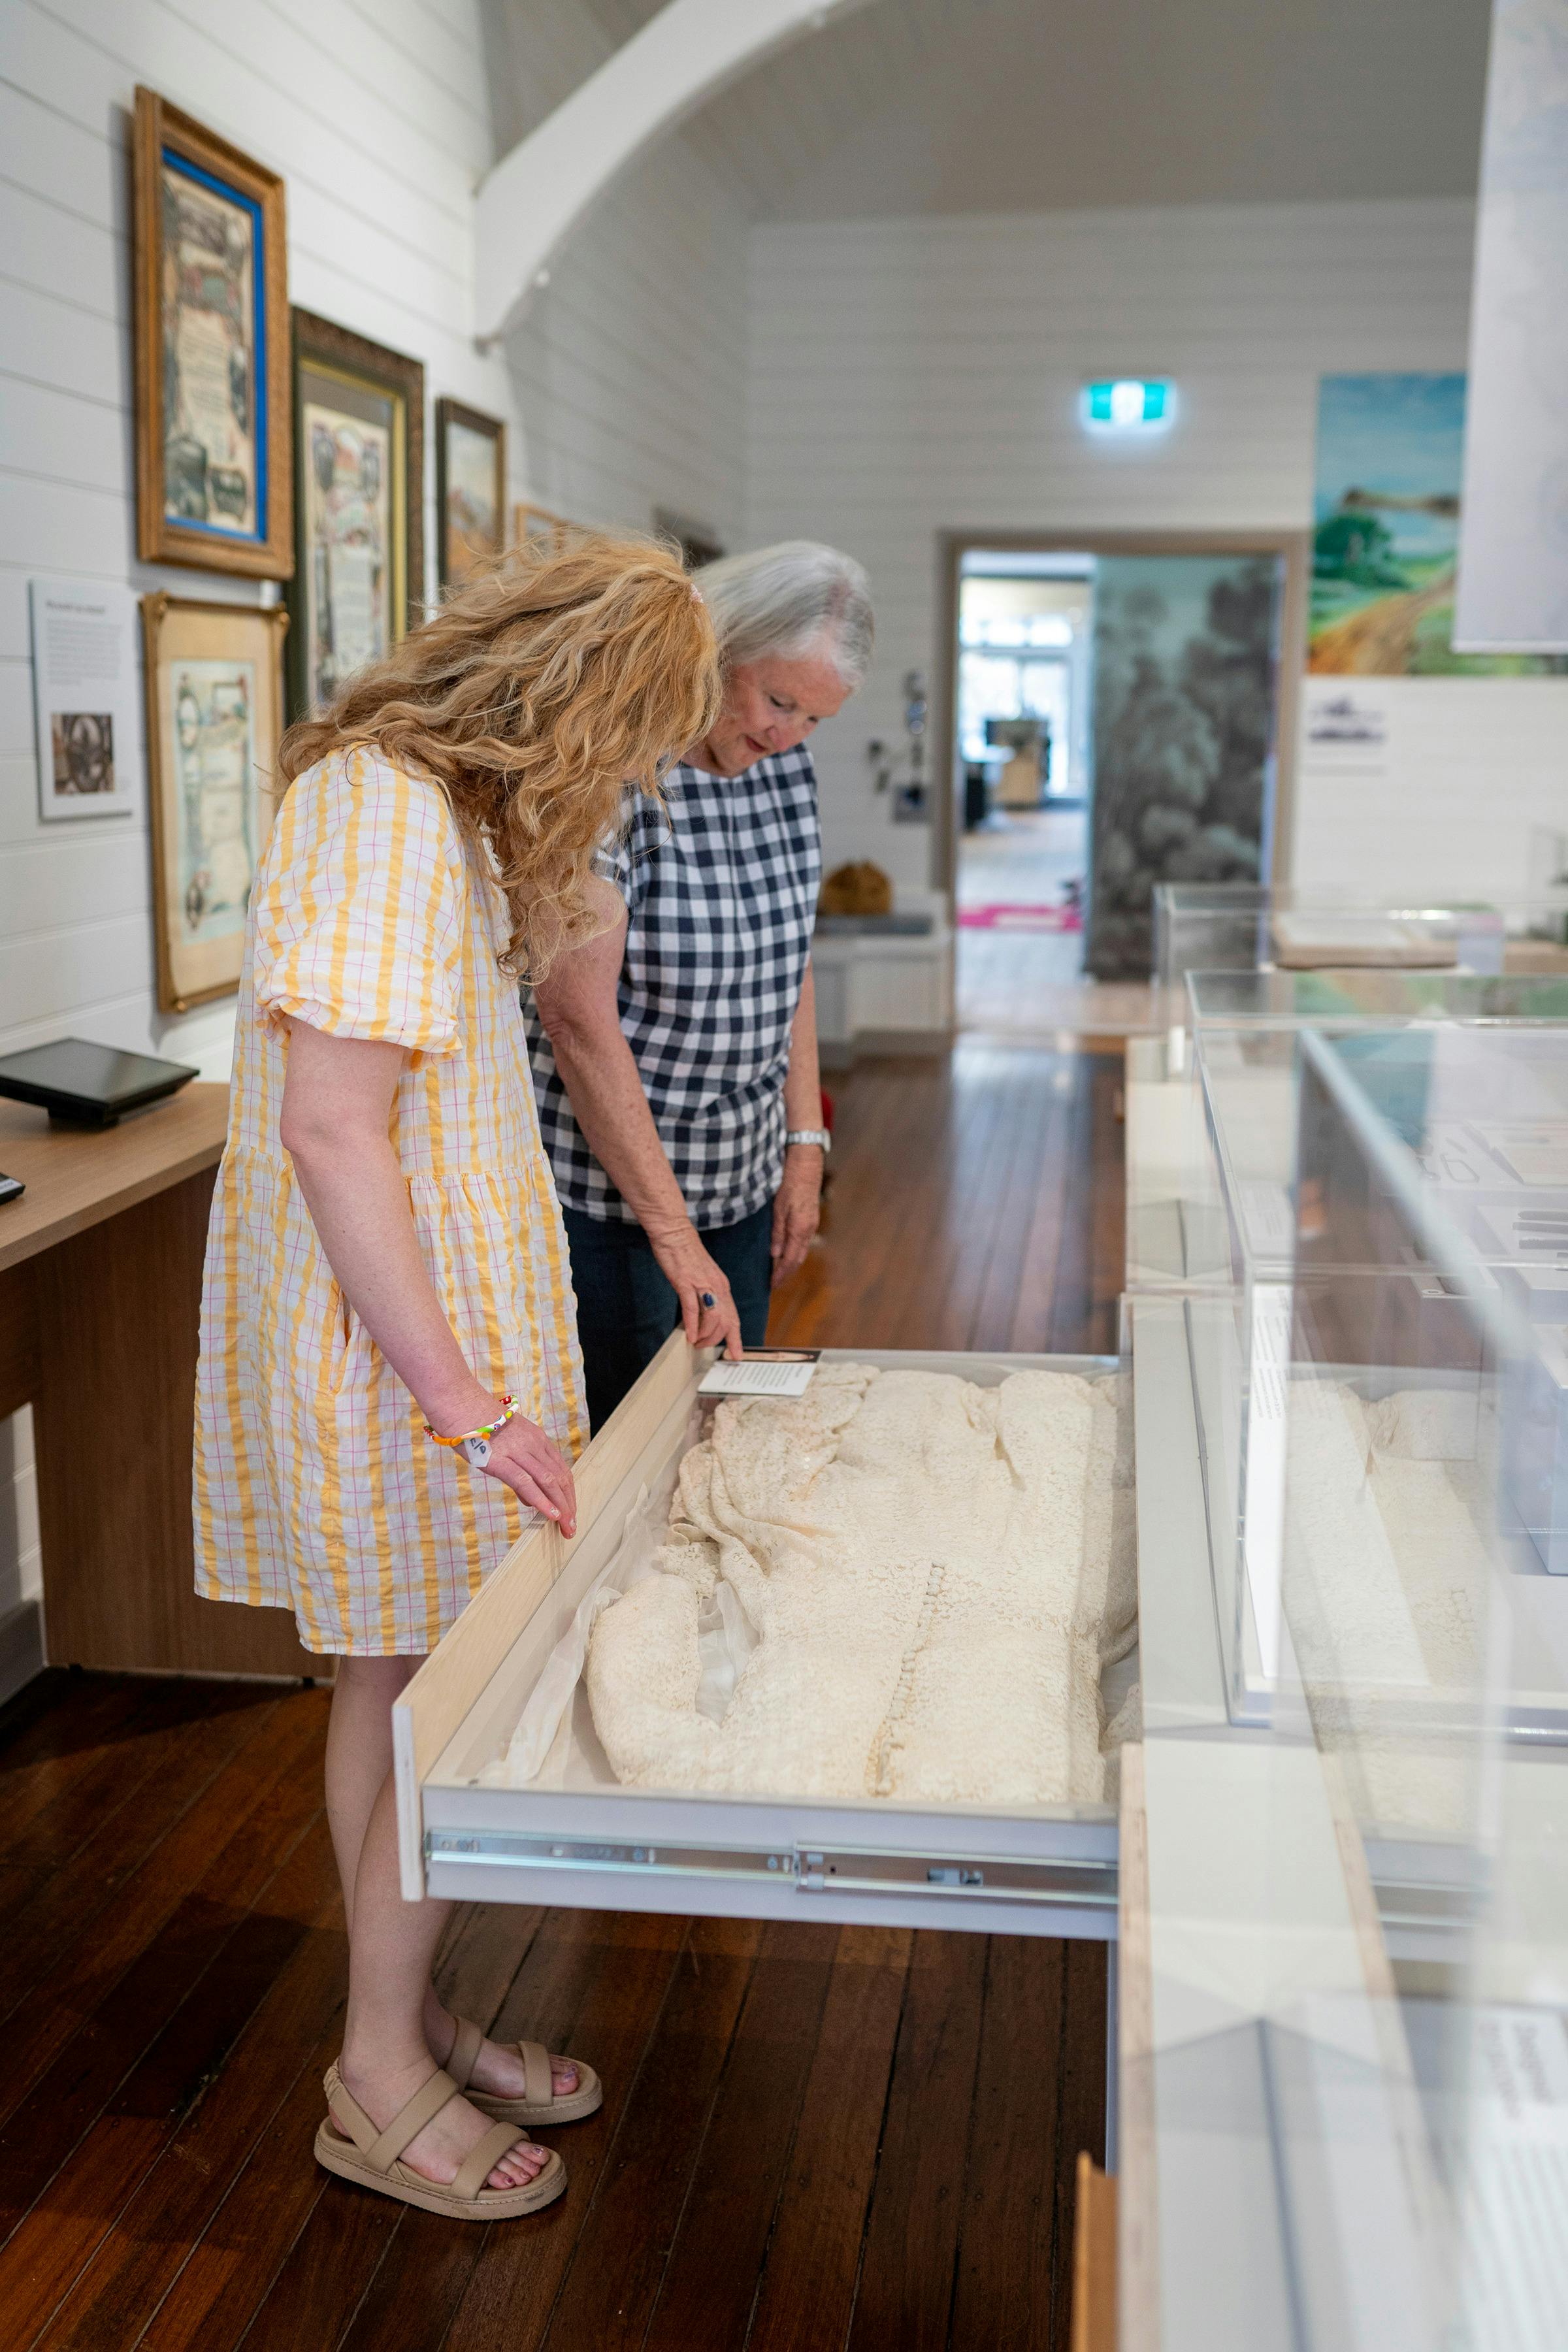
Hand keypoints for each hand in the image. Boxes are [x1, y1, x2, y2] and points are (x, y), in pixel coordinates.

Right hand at [425, 1396, 577, 1535]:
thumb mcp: (507, 1446)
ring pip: (548, 1481)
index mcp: (538, 1439)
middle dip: (569, 1505)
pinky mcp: (500, 1460)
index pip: (561, 1470)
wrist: (459, 1404)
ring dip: (561, 1507)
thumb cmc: (478, 1426)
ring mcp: (518, 1451)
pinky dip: (541, 1500)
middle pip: (560, 1478)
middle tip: (572, 1527)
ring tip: (566, 1527)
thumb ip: (521, 1472)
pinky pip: (526, 1483)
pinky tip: (550, 1514)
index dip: (568, 1494)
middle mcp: (534, 1444)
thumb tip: (530, 1500)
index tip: (571, 1512)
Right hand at [645, 1220, 743, 1358]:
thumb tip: (704, 1317)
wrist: (674, 1232)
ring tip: (694, 1341)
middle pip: (726, 1322)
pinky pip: (693, 1308)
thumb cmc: (686, 1254)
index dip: (736, 1338)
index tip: (737, 1355)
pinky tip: (689, 1335)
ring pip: (713, 1318)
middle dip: (716, 1340)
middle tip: (703, 1348)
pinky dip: (692, 1325)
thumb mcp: (702, 1277)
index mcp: (722, 1286)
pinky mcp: (686, 1282)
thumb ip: (706, 1295)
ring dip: (704, 1336)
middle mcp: (717, 1286)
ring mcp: (703, 1284)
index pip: (734, 1317)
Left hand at [771, 1145, 822, 1287]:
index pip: (789, 1260)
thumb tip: (774, 1255)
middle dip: (786, 1273)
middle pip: (797, 1259)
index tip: (771, 1285)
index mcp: (800, 1229)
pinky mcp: (810, 1219)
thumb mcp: (778, 1208)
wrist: (806, 1164)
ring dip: (790, 1264)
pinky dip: (794, 1252)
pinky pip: (802, 1242)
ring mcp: (811, 1225)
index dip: (780, 1274)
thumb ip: (777, 1232)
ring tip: (778, 1272)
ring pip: (801, 1251)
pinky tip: (785, 1253)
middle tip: (773, 1283)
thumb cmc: (789, 1183)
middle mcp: (808, 1230)